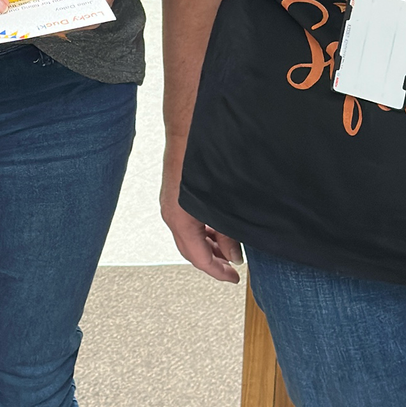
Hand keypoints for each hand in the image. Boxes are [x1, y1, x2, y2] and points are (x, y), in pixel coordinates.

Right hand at [160, 140, 242, 282]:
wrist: (191, 128)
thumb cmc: (204, 161)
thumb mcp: (224, 206)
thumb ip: (229, 234)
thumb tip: (233, 256)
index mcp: (180, 219)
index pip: (198, 257)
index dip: (217, 271)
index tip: (233, 278)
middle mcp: (172, 214)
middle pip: (191, 250)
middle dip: (212, 262)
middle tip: (232, 270)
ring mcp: (172, 204)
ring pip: (190, 236)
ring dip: (209, 246)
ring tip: (230, 250)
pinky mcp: (176, 195)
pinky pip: (189, 222)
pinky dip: (204, 231)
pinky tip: (219, 228)